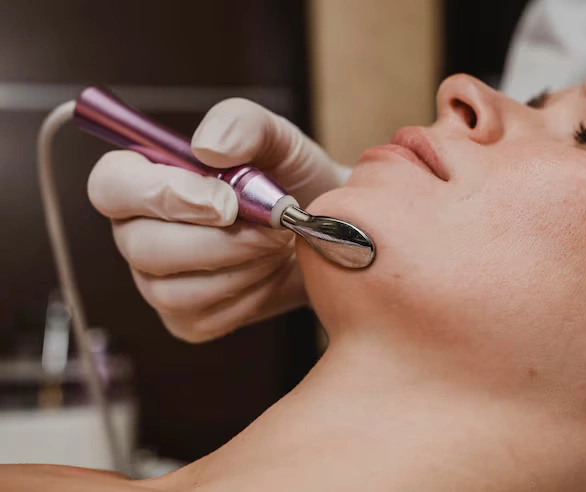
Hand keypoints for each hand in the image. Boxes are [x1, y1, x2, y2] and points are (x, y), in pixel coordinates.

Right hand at [88, 98, 348, 341]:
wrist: (324, 228)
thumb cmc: (290, 179)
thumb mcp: (275, 137)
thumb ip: (240, 124)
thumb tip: (206, 149)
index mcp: (145, 178)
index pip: (112, 185)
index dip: (163, 196)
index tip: (226, 202)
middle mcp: (138, 231)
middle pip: (143, 246)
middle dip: (222, 241)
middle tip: (275, 227)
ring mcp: (157, 281)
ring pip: (174, 290)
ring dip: (241, 268)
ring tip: (277, 245)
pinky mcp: (187, 319)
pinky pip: (204, 317)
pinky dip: (249, 295)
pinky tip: (269, 272)